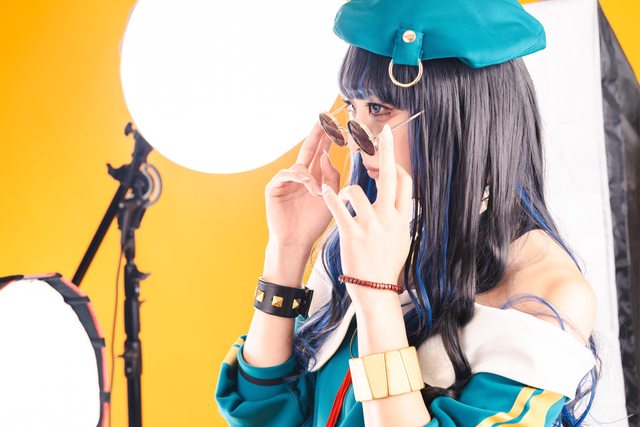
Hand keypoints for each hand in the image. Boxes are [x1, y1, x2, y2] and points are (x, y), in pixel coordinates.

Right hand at [264, 121, 340, 249]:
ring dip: (311, 176)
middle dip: (317, 135)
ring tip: (318, 192)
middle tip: (324, 118)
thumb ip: (331, 176)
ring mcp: (286, 181)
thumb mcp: (331, 197)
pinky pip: (286, 174)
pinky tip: (307, 185)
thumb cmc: (314, 223)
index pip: (322, 153)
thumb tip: (326, 155)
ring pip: (300, 165)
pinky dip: (298, 178)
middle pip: (308, 149)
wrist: (297, 242)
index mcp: (315, 177)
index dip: (328, 139)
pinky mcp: (274, 188)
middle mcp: (301, 176)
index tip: (336, 123)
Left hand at [320, 124, 412, 306]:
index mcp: (402, 219)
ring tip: (340, 197)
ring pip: (357, 192)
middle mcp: (388, 219)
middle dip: (387, 150)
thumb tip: (401, 202)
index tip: (388, 159)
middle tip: (384, 129)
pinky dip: (329, 197)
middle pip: (390, 177)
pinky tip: (323, 191)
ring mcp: (370, 226)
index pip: (405, 183)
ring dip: (346, 191)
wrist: (375, 289)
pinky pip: (338, 208)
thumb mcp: (402, 239)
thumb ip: (400, 218)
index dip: (396, 167)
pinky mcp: (351, 234)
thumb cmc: (387, 265)